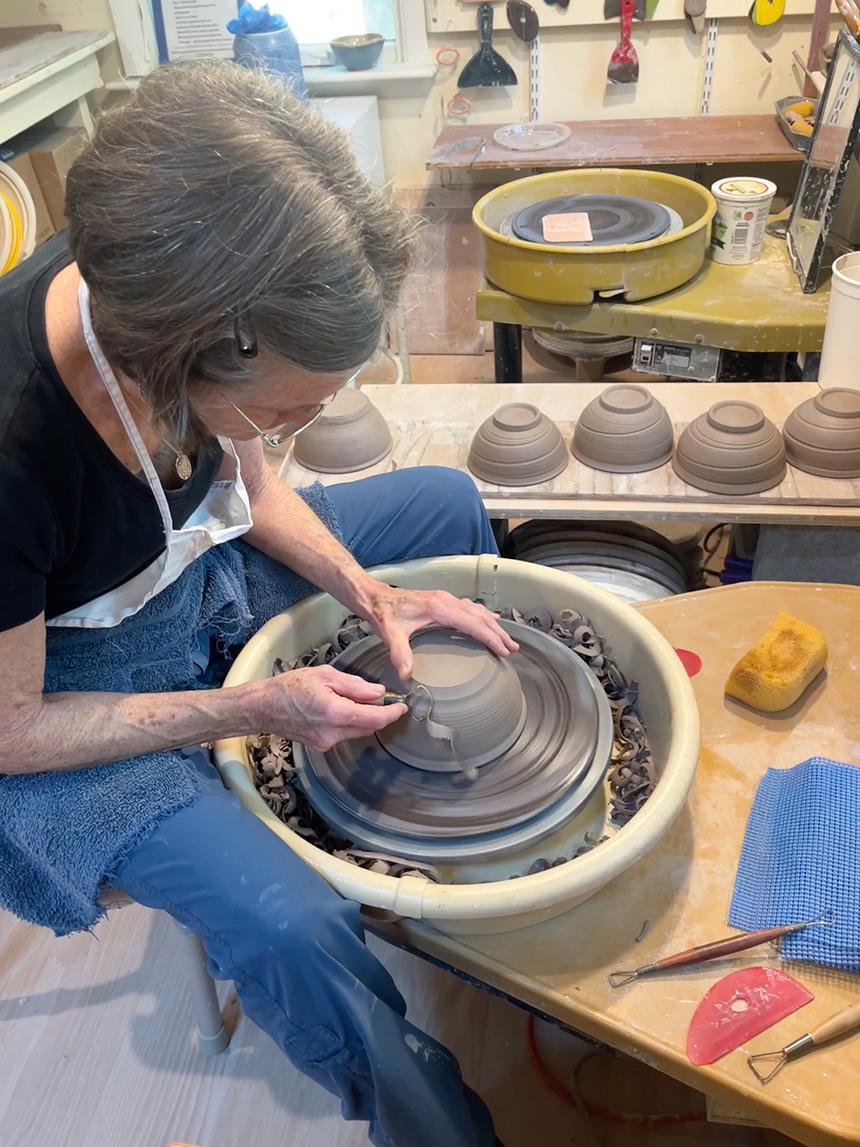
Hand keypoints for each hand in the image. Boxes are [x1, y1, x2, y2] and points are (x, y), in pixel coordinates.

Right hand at [262, 665, 405, 751]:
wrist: (263, 707)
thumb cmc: (290, 687)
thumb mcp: (325, 675)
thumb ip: (355, 685)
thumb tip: (378, 694)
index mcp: (335, 712)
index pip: (375, 718)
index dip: (392, 714)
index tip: (402, 707)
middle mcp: (332, 732)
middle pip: (368, 727)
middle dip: (379, 714)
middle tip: (381, 699)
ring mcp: (325, 742)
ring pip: (356, 731)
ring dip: (362, 718)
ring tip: (353, 700)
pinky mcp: (320, 746)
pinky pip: (343, 734)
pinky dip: (348, 723)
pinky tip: (338, 709)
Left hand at [361, 584, 518, 680]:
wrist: (374, 597)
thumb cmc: (383, 613)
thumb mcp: (390, 634)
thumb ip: (400, 654)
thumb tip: (407, 674)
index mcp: (439, 607)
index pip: (473, 624)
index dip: (491, 638)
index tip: (504, 650)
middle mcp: (446, 600)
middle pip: (480, 617)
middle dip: (498, 633)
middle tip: (512, 648)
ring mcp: (445, 599)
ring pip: (476, 611)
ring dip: (492, 624)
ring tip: (506, 638)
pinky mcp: (441, 601)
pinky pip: (468, 608)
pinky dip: (482, 616)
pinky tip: (489, 618)